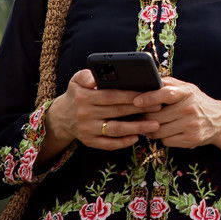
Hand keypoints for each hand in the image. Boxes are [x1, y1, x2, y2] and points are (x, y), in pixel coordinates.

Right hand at [46, 69, 162, 150]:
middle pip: (117, 112)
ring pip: (115, 130)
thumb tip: (97, 76)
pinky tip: (137, 137)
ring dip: (136, 128)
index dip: (131, 95)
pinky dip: (123, 142)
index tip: (149, 93)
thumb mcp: (77, 80)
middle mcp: (84, 114)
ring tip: (155, 125)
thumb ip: (87, 75)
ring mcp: (87, 130)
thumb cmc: (77, 93)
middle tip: (159, 107)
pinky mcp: (89, 142)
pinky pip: (108, 144)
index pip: (111, 96)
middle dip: (140, 110)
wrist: (61, 117)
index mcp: (83, 97)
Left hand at [134, 77, 220, 149]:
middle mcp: (190, 109)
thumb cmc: (197, 102)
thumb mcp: (187, 88)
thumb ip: (169, 84)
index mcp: (188, 93)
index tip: (136, 101)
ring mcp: (191, 125)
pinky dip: (163, 138)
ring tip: (151, 125)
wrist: (220, 121)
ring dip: (151, 130)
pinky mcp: (191, 140)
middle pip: (157, 116)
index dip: (149, 97)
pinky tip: (166, 132)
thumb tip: (147, 81)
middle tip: (139, 116)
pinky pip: (166, 141)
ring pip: (159, 131)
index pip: (166, 94)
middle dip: (144, 117)